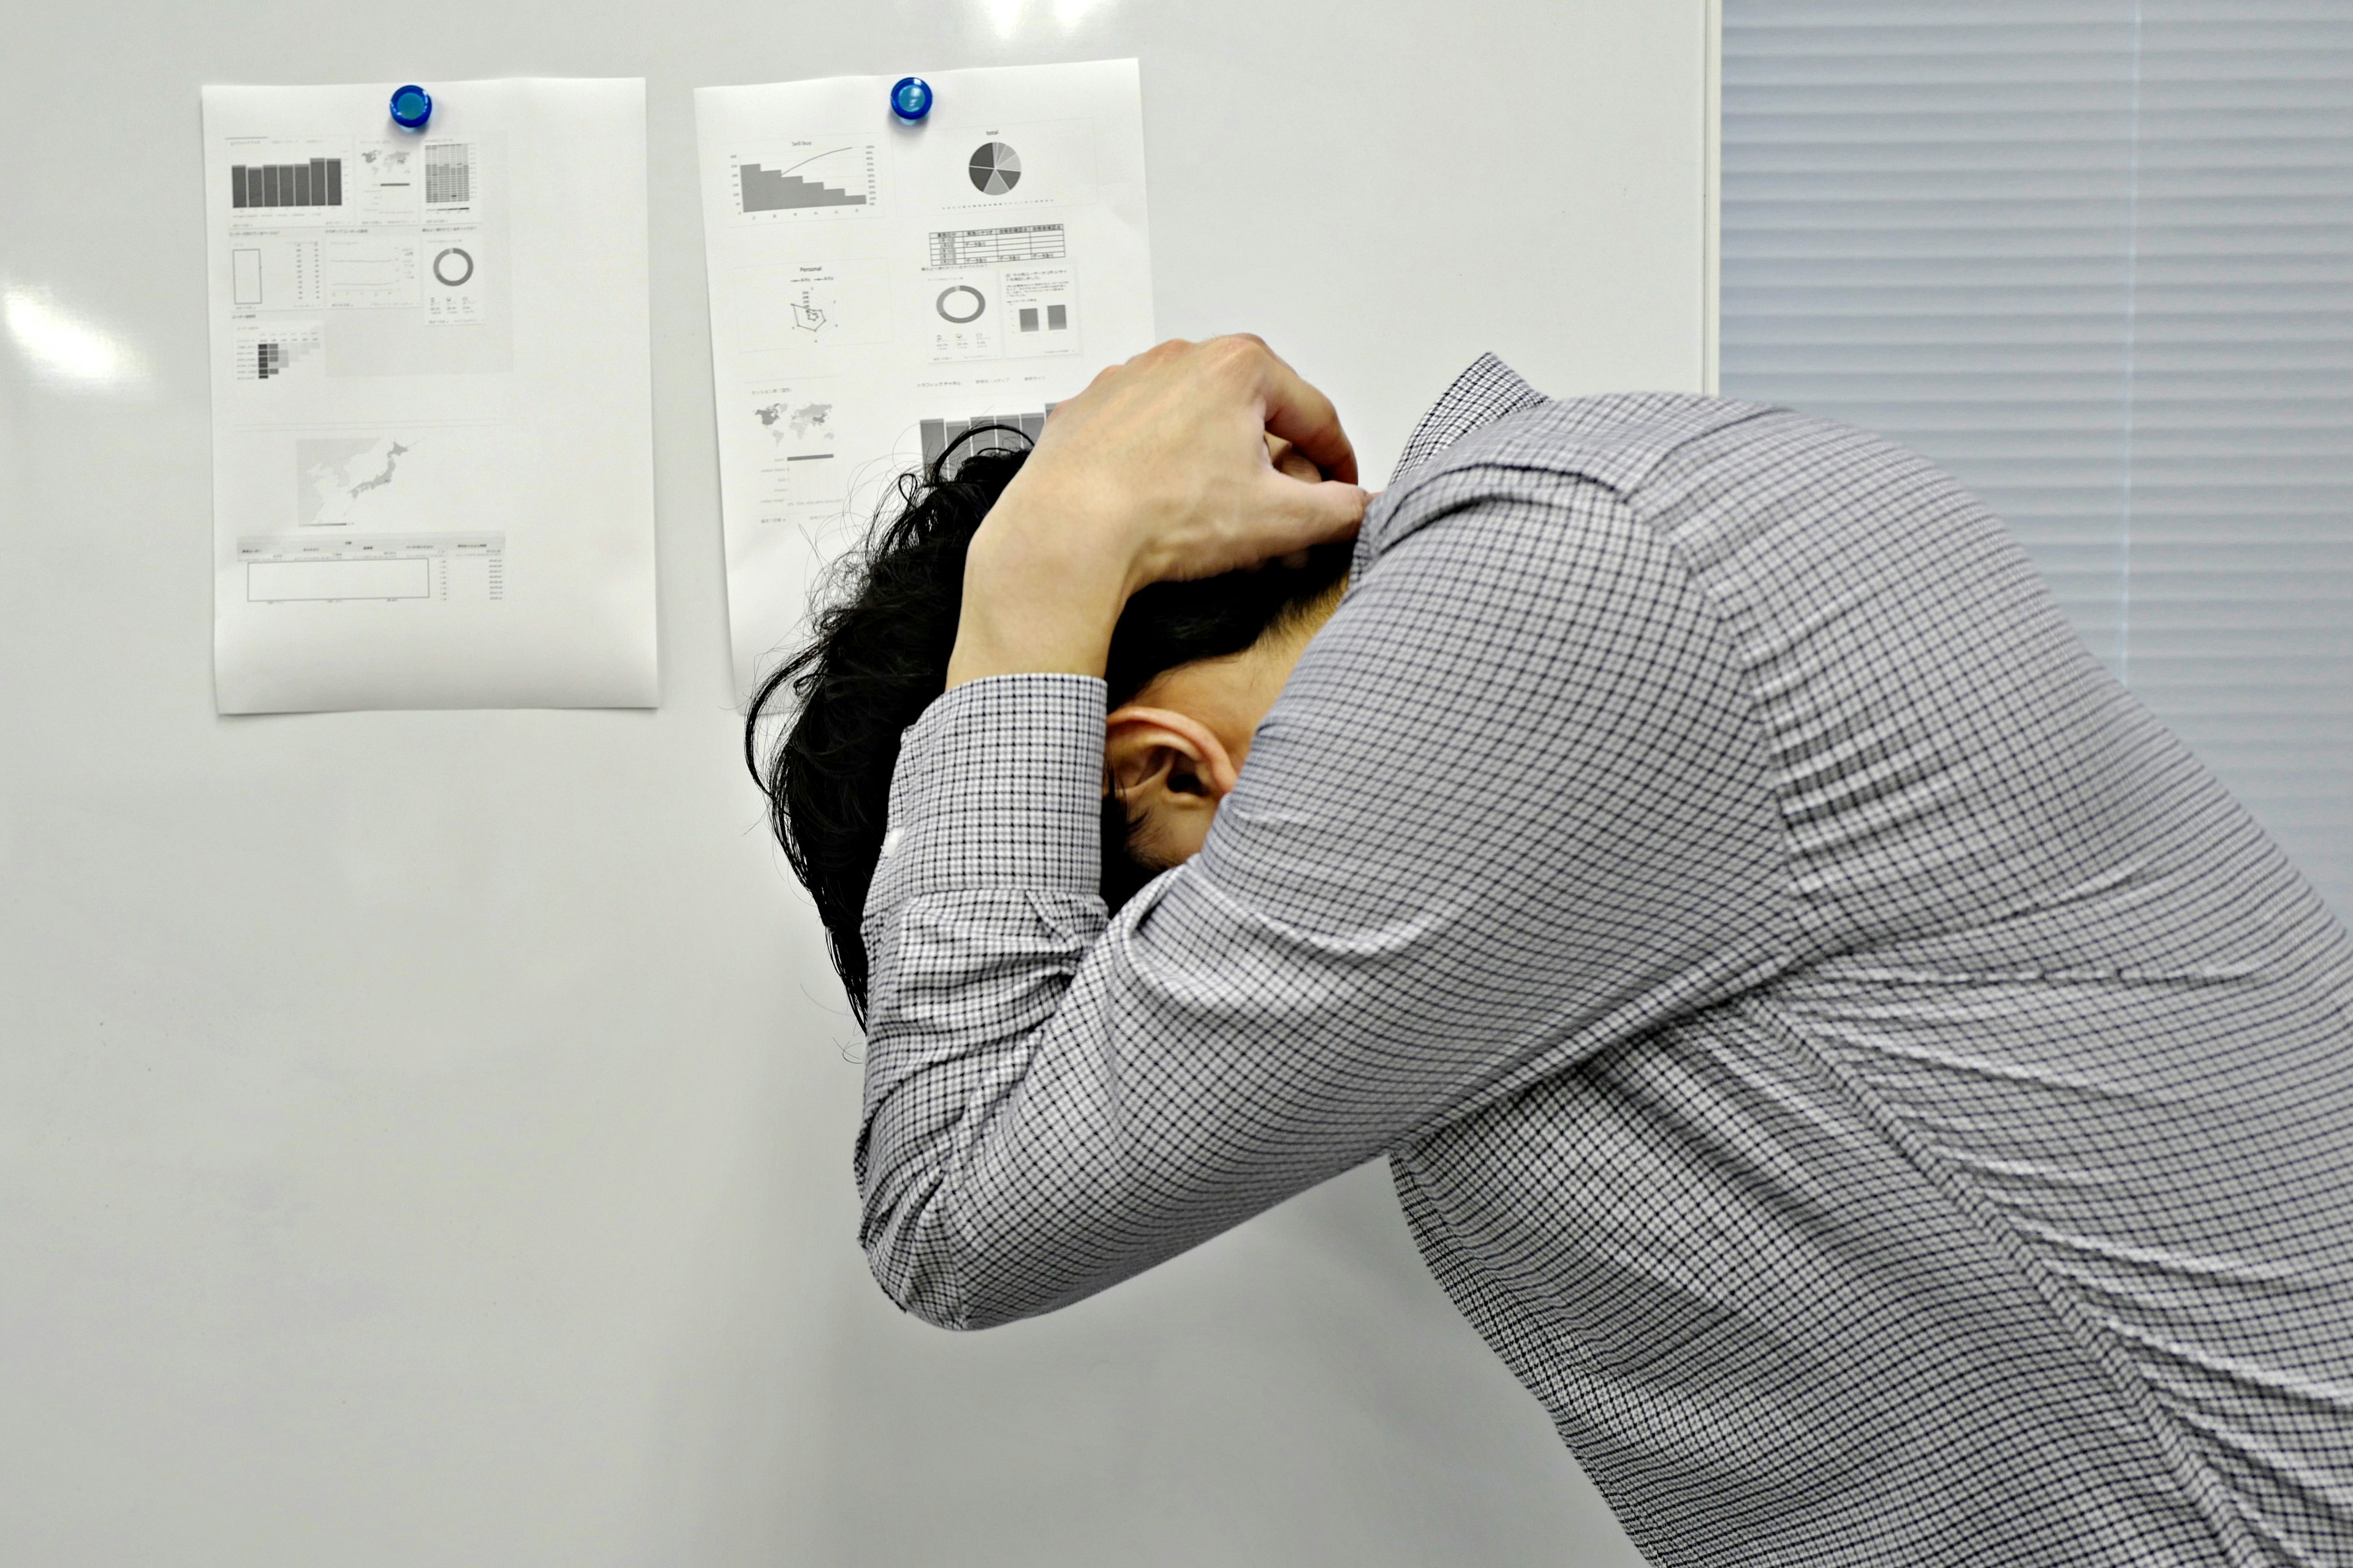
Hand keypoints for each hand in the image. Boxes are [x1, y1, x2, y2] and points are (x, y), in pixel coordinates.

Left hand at [947, 336, 1369, 687]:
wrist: (1065, 536)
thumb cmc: (1161, 515)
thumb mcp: (1279, 521)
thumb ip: (1339, 511)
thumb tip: (1361, 509)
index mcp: (1239, 366)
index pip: (1315, 415)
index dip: (1340, 463)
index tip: (1344, 493)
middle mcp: (1180, 359)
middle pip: (1256, 418)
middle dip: (1277, 473)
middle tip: (1284, 522)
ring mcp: (1128, 382)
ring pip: (1199, 427)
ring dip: (1221, 470)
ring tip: (1224, 524)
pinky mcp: (1088, 413)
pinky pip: (1146, 440)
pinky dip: (1165, 469)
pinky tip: (1166, 509)